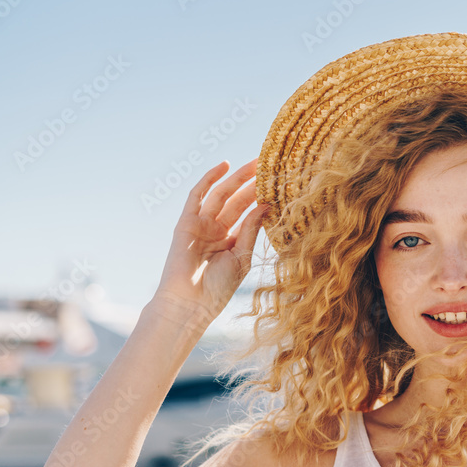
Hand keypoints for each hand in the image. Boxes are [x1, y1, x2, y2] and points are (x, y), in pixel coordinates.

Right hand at [152, 158, 269, 324]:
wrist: (190, 303)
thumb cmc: (217, 287)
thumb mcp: (242, 257)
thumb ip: (252, 230)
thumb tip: (266, 206)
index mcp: (231, 240)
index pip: (248, 213)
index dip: (262, 198)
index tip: (280, 184)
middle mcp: (216, 229)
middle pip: (237, 200)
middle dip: (253, 183)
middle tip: (272, 165)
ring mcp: (201, 224)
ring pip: (222, 194)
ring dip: (238, 178)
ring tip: (256, 163)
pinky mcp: (186, 221)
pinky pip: (197, 195)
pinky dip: (209, 178)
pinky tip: (225, 165)